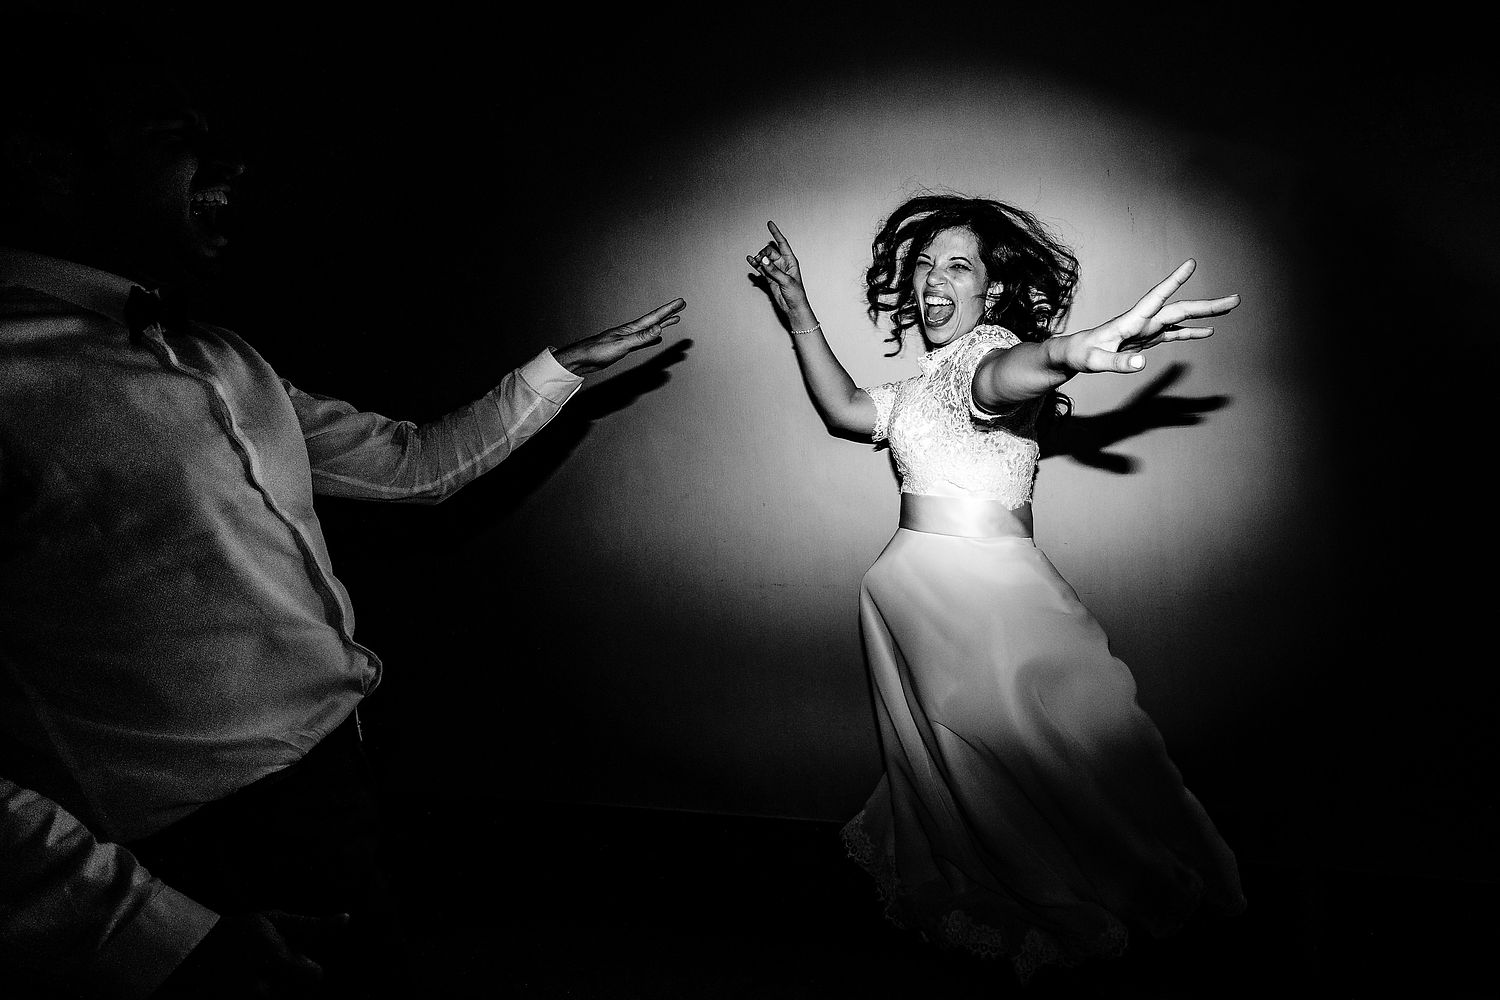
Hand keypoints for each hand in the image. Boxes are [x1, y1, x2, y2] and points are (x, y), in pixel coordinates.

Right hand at [154, 909, 349, 998]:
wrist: (182, 952)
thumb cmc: (235, 932)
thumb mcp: (271, 920)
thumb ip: (311, 925)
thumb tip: (348, 919)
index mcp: (271, 955)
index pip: (315, 977)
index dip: (309, 971)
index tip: (297, 964)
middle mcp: (256, 985)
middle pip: (299, 996)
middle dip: (291, 984)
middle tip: (269, 969)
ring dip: (273, 994)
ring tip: (251, 977)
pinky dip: (258, 998)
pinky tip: (244, 988)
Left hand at [551, 298, 685, 376]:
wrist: (581, 358)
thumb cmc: (598, 351)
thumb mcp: (622, 344)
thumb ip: (641, 337)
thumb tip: (659, 329)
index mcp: (631, 329)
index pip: (654, 317)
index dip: (668, 310)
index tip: (681, 302)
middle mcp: (631, 331)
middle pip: (654, 320)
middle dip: (668, 313)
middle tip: (681, 306)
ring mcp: (628, 338)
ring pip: (650, 329)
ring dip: (662, 324)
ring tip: (673, 320)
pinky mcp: (624, 346)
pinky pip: (644, 339)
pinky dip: (652, 337)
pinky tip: (655, 338)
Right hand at [746, 221, 814, 323]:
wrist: (793, 307)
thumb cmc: (796, 294)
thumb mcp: (786, 281)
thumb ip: (774, 270)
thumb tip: (763, 261)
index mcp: (791, 261)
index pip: (782, 243)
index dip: (776, 233)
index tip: (770, 223)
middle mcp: (782, 263)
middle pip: (770, 251)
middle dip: (764, 253)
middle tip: (761, 260)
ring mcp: (775, 270)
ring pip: (764, 259)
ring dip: (759, 259)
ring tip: (755, 261)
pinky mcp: (769, 277)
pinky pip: (761, 268)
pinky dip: (755, 264)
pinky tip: (750, 260)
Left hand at [1055, 260, 1238, 373]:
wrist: (1072, 354)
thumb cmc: (1080, 354)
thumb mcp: (1095, 361)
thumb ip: (1116, 363)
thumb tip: (1141, 365)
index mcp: (1131, 321)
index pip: (1156, 297)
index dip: (1173, 281)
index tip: (1191, 264)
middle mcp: (1143, 321)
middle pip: (1179, 309)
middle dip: (1207, 305)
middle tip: (1235, 299)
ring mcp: (1146, 330)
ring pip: (1180, 318)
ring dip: (1204, 314)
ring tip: (1229, 308)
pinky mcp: (1146, 340)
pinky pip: (1173, 333)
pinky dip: (1191, 331)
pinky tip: (1208, 332)